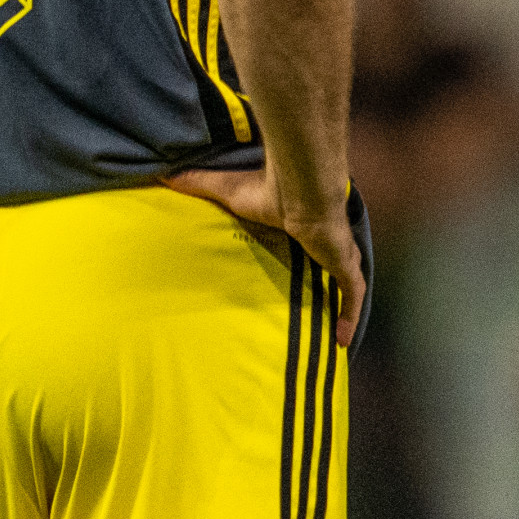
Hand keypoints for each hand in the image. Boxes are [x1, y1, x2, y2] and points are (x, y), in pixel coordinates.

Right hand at [163, 165, 366, 345]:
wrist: (300, 190)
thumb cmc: (265, 190)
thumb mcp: (225, 191)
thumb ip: (199, 184)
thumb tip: (166, 176)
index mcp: (303, 227)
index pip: (309, 244)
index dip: (308, 257)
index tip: (299, 274)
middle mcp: (326, 243)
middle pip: (333, 267)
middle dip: (330, 284)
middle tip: (321, 310)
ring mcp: (339, 256)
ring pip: (347, 286)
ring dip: (344, 308)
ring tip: (336, 335)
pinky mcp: (346, 266)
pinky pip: (352, 296)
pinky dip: (350, 317)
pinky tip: (343, 341)